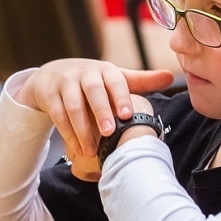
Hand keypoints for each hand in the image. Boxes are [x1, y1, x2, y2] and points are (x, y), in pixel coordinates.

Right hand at [17, 59, 173, 177]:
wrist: (52, 75)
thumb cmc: (91, 81)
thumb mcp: (113, 79)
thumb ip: (141, 81)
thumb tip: (170, 76)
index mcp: (105, 69)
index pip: (115, 80)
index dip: (121, 96)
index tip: (127, 114)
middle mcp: (85, 73)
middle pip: (93, 90)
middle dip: (101, 111)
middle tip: (109, 132)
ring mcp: (65, 82)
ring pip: (73, 104)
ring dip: (82, 128)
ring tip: (91, 150)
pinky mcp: (49, 94)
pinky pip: (58, 114)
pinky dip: (67, 133)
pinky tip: (77, 148)